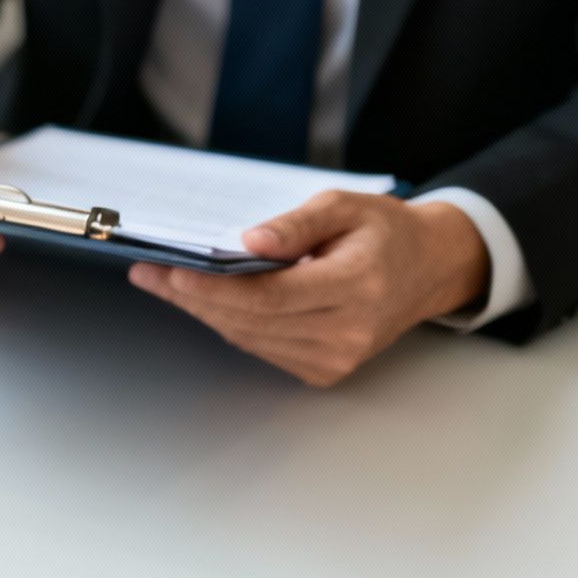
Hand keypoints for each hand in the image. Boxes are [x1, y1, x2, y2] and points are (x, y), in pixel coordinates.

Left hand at [127, 192, 490, 386]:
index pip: (269, 295)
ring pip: (249, 337)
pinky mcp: (326, 371)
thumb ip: (296, 223)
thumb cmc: (384, 232)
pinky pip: (262, 347)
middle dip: (193, 296)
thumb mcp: (345, 206)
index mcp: (357, 286)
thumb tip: (249, 241)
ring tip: (164, 282)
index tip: (169, 269)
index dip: (213, 286)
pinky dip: (230, 323)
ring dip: (203, 311)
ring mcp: (337, 358)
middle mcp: (348, 330)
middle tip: (149, 273)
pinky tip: (204, 300)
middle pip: (250, 320)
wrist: (428, 269)